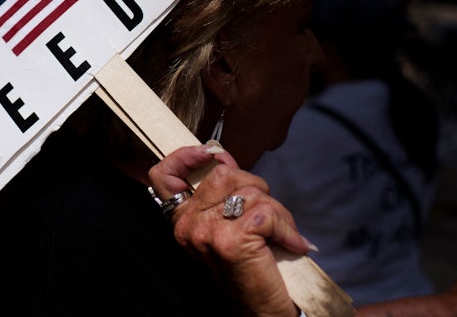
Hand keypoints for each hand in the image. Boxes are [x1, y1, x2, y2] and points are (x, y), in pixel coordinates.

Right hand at [148, 145, 311, 316]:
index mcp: (182, 220)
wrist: (260, 314)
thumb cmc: (247, 272)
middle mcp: (187, 224)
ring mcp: (206, 231)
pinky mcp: (231, 240)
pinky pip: (267, 213)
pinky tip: (292, 243)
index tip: (212, 155)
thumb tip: (224, 161)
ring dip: (278, 212)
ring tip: (284, 234)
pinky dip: (287, 227)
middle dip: (258, 189)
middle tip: (272, 217)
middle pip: (224, 175)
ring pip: (250, 192)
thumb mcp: (224, 229)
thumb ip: (220, 197)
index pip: (163, 175)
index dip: (185, 156)